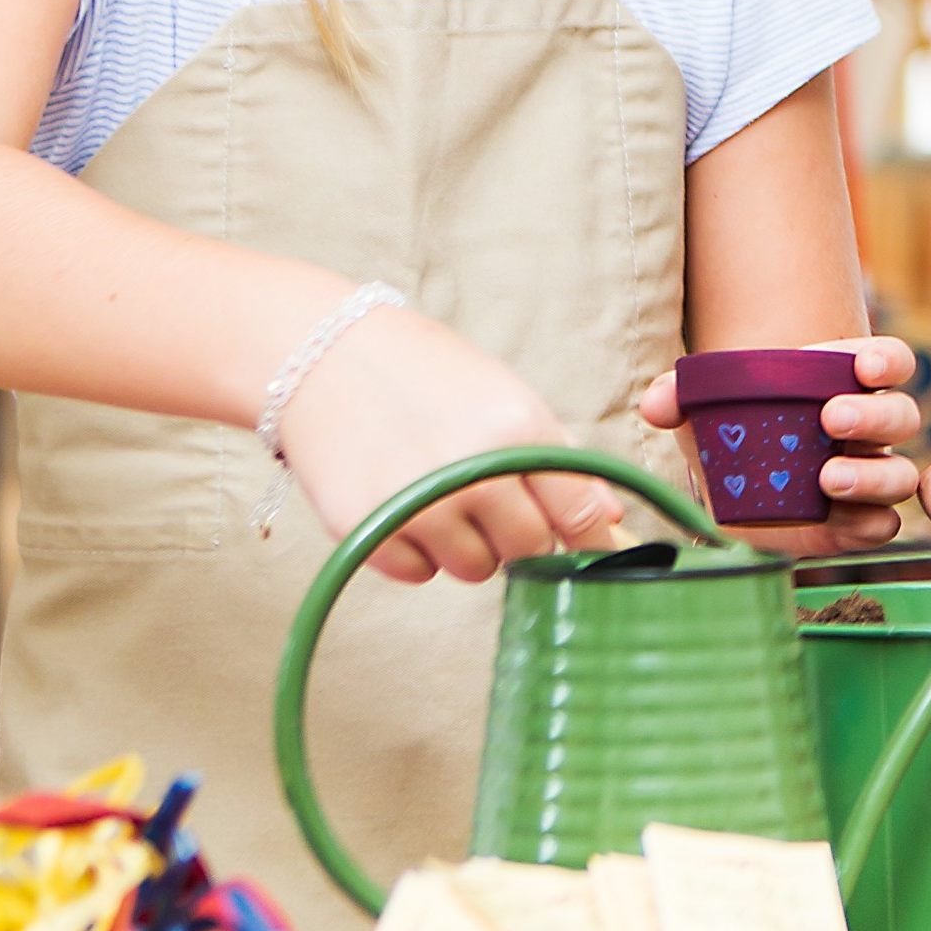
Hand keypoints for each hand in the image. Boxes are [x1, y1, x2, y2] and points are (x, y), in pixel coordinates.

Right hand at [274, 300, 633, 585]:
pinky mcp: (367, 529)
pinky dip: (417, 552)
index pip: (579, 514)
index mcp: (517, 432)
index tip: (591, 549)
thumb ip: (561, 461)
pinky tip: (403, 504)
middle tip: (492, 498)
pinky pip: (419, 575)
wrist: (322, 355)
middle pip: (530, 549)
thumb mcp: (506, 397)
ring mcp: (417, 506)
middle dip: (520, 534)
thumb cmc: (427, 374)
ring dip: (469, 545)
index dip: (590, 538)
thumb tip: (608, 522)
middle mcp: (472, 474)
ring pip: (476, 569)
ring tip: (442, 493)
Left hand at [636, 335, 925, 555]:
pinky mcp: (858, 524)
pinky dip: (872, 523)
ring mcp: (869, 477)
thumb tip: (657, 404)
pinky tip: (843, 521)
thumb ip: (677, 396)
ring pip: (901, 474)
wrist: (730, 494)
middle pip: (902, 415)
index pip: (891, 361)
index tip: (863, 366)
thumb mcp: (702, 410)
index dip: (888, 360)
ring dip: (874, 475)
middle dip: (874, 414)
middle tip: (830, 418)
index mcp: (846, 384)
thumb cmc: (731, 433)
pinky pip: (886, 525)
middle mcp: (870, 430)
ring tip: (827, 479)